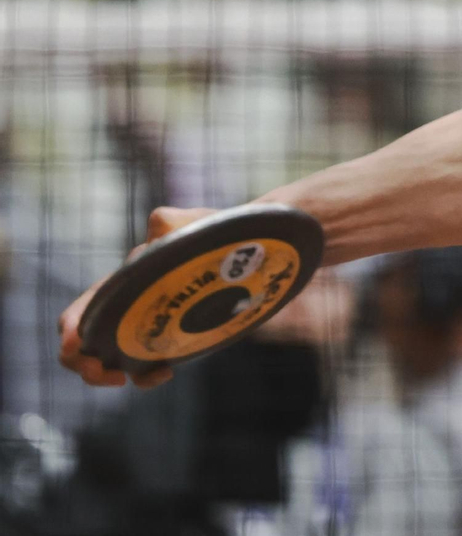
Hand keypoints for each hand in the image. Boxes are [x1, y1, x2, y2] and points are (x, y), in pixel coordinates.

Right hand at [58, 206, 217, 388]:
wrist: (251, 252)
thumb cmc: (214, 234)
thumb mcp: (192, 225)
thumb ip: (172, 223)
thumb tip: (156, 225)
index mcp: (122, 283)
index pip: (81, 310)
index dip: (71, 328)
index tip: (78, 343)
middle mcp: (128, 308)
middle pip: (84, 343)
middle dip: (80, 362)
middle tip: (103, 371)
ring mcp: (147, 328)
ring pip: (109, 362)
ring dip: (105, 375)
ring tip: (125, 378)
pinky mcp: (171, 342)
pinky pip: (145, 369)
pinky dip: (146, 377)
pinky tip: (167, 371)